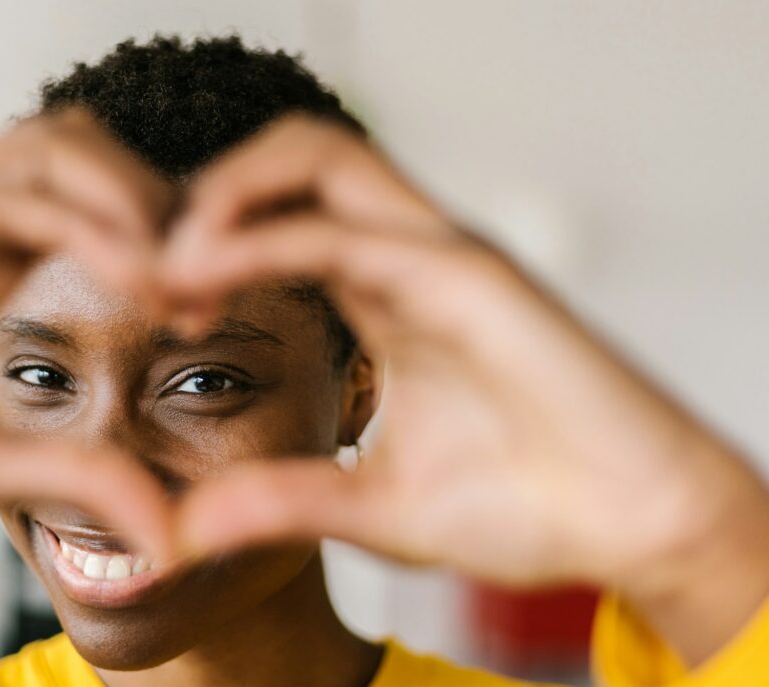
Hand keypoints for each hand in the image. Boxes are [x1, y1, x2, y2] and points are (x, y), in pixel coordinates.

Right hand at [0, 110, 172, 558]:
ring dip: (133, 201)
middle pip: (79, 146)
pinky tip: (137, 288)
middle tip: (208, 283)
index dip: (158, 234)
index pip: (83, 196)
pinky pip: (9, 199)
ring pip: (52, 146)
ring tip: (178, 286)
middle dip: (159, 201)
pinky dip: (90, 229)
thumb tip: (164, 529)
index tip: (205, 305)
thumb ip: (71, 476)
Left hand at [162, 115, 768, 663]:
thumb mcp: (376, 507)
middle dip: (205, 195)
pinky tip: (200, 276)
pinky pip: (342, 227)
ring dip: (224, 193)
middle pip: (294, 161)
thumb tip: (185, 530)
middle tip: (147, 264)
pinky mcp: (468, 274)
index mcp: (388, 297)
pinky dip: (259, 238)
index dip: (208, 247)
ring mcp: (440, 256)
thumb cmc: (527, 507)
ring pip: (316, 158)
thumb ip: (284, 502)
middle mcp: (410, 258)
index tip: (158, 306)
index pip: (283, 220)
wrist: (634, 526)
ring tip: (165, 259)